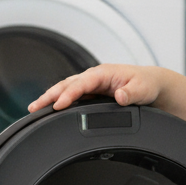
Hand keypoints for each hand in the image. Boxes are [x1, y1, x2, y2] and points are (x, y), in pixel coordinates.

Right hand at [27, 64, 167, 112]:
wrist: (151, 84)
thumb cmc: (146, 84)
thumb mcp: (143, 89)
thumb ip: (131, 93)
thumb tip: (119, 96)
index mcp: (103, 73)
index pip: (80, 84)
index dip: (68, 94)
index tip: (58, 106)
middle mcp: (94, 77)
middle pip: (67, 85)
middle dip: (50, 95)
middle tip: (34, 107)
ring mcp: (91, 85)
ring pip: (66, 89)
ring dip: (50, 98)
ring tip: (34, 109)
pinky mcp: (92, 93)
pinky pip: (72, 96)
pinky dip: (59, 101)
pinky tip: (50, 111)